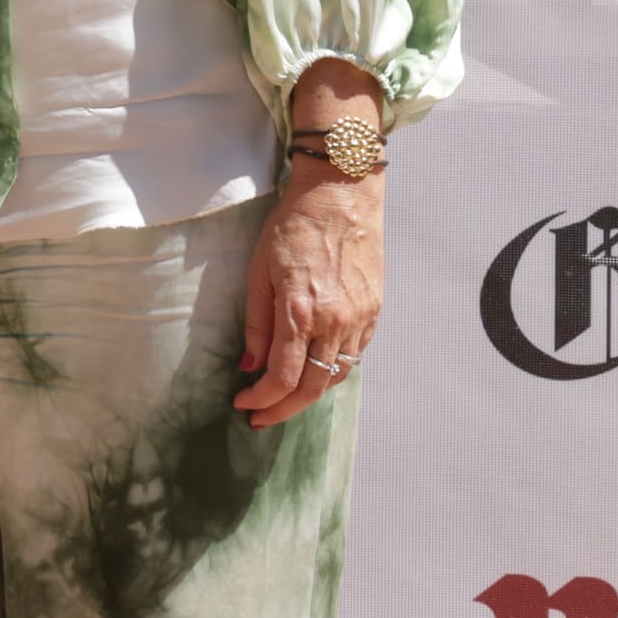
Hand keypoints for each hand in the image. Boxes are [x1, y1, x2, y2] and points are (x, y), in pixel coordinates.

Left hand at [236, 164, 384, 427]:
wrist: (341, 198)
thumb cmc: (292, 228)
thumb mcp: (258, 271)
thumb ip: (255, 323)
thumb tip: (248, 366)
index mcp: (300, 311)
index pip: (283, 376)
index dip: (262, 399)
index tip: (243, 404)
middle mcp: (335, 322)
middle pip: (313, 388)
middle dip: (283, 410)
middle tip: (260, 418)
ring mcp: (359, 320)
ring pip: (336, 377)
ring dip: (309, 396)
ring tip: (283, 401)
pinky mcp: (374, 313)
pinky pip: (353, 357)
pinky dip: (332, 374)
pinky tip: (313, 374)